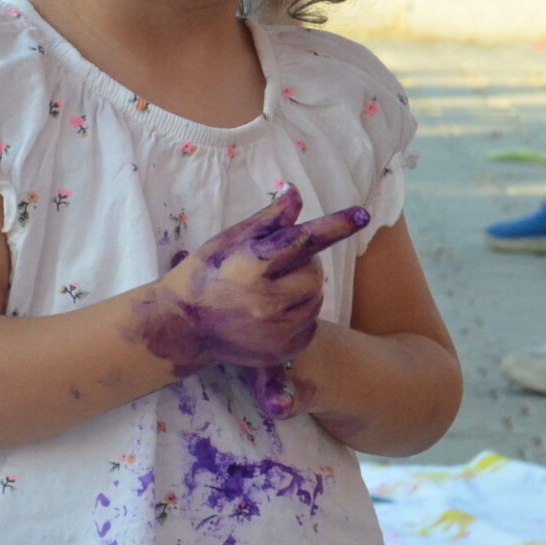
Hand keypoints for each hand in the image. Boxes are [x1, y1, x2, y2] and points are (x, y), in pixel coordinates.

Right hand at [133, 185, 368, 377]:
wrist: (182, 326)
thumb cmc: (205, 274)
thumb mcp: (229, 240)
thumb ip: (268, 220)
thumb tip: (296, 194)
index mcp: (253, 266)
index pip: (303, 240)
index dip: (336, 225)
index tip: (363, 214)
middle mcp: (267, 301)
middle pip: (315, 273)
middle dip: (303, 265)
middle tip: (277, 266)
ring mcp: (276, 330)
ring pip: (316, 299)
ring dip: (303, 290)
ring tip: (271, 291)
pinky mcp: (283, 350)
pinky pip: (311, 324)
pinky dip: (300, 315)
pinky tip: (272, 313)